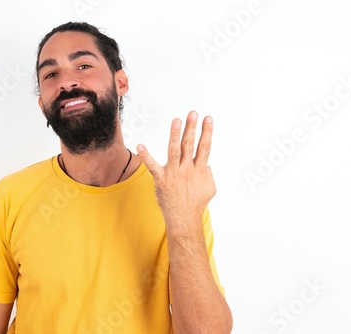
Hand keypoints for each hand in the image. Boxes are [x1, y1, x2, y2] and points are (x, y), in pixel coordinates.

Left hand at [137, 111, 215, 229]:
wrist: (184, 219)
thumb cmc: (196, 204)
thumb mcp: (210, 188)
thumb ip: (208, 173)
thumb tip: (206, 164)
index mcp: (200, 170)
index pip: (204, 147)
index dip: (207, 132)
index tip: (208, 118)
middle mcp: (187, 169)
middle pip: (190, 145)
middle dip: (192, 128)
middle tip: (192, 113)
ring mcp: (174, 173)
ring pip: (174, 150)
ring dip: (175, 134)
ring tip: (176, 120)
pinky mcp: (161, 179)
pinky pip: (152, 166)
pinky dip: (146, 156)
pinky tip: (140, 145)